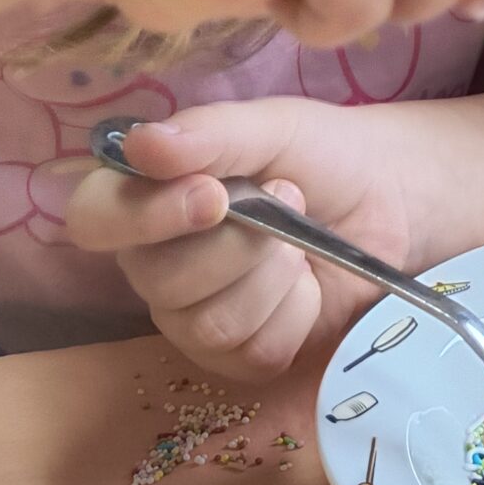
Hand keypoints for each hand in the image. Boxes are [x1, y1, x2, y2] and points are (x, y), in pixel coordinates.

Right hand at [64, 101, 406, 383]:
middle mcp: (154, 262)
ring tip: (299, 239)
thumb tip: (140, 145)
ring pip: (208, 323)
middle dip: (239, 244)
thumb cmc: (319, 156)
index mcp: (144, 197)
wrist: (390, 201)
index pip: (93, 220)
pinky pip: (252, 352)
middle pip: (159, 281)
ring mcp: (191, 316)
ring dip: (271, 275)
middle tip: (287, 197)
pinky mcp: (238, 357)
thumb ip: (208, 134)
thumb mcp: (272, 127)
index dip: (141, 218)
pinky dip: (294, 313)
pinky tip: (308, 284)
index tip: (212, 196)